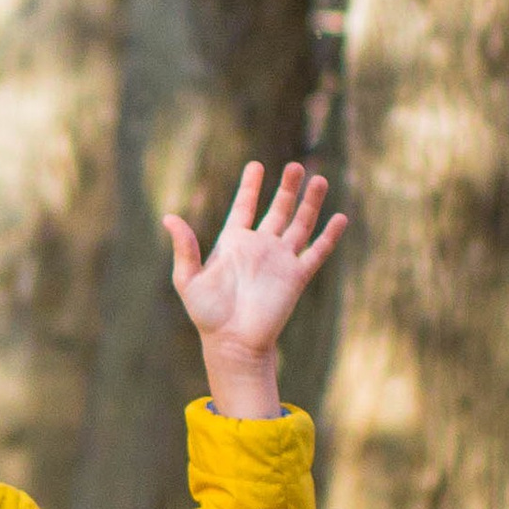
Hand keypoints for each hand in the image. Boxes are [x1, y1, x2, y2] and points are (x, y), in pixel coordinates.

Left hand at [164, 160, 347, 416]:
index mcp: (233, 243)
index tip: (256, 165)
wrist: (233, 342)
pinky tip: (339, 218)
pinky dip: (329, 235)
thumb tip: (169, 218)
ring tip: (318, 180)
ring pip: (300, 224)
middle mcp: (259, 247)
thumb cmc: (207, 315)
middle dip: (287, 188)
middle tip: (296, 166)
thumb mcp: (188, 279)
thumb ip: (184, 248)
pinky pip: (316, 251)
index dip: (251, 186)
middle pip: (278, 210)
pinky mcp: (296, 276)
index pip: (244, 207)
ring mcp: (280, 260)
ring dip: (310, 203)